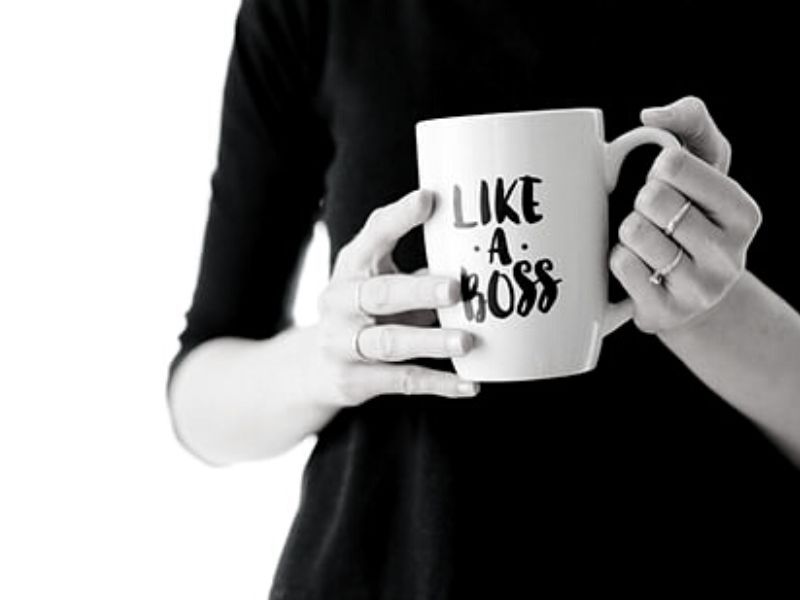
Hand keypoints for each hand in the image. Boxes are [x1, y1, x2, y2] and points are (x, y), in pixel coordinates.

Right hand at [314, 189, 480, 406]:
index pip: (373, 236)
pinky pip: (400, 381)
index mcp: (351, 267)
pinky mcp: (353, 380)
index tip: (429, 199)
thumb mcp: (379, 280)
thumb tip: (477, 255)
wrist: (315, 366)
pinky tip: (469, 385)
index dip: (399, 218)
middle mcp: (340, 302)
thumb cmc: (365, 311)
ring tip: (467, 342)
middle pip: (379, 294)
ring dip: (430, 341)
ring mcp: (342, 343)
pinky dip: (437, 384)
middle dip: (418, 291)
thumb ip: (419, 268)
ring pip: (389, 343)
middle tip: (455, 289)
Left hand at [610, 96, 762, 333]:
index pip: (675, 164)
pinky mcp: (665, 313)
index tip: (667, 183)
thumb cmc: (691, 216)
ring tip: (645, 242)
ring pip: (634, 233)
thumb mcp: (704, 165)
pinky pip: (621, 265)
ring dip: (627, 232)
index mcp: (743, 212)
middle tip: (654, 217)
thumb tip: (652, 115)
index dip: (658, 169)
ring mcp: (699, 289)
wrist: (688, 294)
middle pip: (652, 198)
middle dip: (641, 201)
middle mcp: (729, 254)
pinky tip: (636, 265)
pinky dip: (616, 258)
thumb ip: (690, 121)